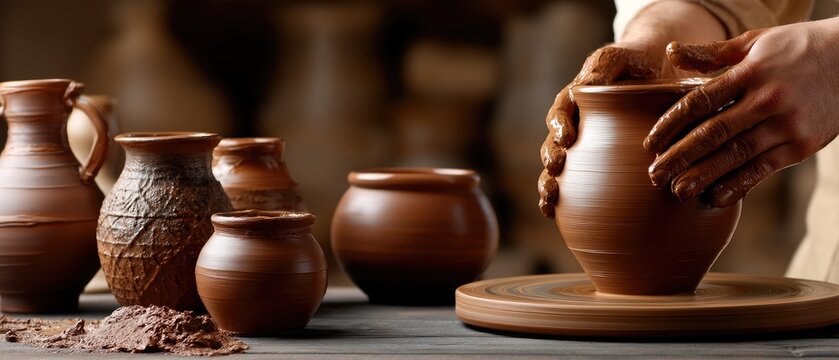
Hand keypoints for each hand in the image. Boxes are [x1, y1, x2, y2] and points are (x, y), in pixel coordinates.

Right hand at [539, 43, 662, 217]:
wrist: (656, 73)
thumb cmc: (637, 61)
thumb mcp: (619, 58)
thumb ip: (602, 68)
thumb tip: (581, 86)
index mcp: (575, 98)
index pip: (561, 111)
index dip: (559, 125)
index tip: (567, 139)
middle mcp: (573, 125)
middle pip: (553, 144)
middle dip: (550, 159)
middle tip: (555, 169)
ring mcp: (581, 148)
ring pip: (556, 169)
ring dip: (549, 184)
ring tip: (549, 200)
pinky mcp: (593, 166)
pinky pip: (574, 185)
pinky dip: (560, 201)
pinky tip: (553, 215)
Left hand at [645, 19, 838, 207]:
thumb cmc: (797, 48)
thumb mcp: (755, 42)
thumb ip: (711, 53)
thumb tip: (670, 53)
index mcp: (750, 72)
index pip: (701, 101)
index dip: (672, 124)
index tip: (650, 143)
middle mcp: (767, 100)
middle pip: (714, 133)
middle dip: (680, 157)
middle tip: (654, 176)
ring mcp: (786, 125)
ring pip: (737, 155)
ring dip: (703, 176)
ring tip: (676, 192)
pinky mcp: (802, 146)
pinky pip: (764, 169)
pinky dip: (739, 185)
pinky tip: (715, 198)